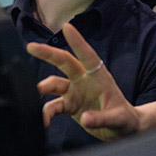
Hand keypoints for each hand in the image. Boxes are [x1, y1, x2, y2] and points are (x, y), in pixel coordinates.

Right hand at [26, 23, 139, 140]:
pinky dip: (45, 113)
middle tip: (31, 47)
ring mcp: (75, 92)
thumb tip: (85, 119)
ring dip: (42, 89)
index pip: (87, 55)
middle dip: (47, 53)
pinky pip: (52, 106)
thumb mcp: (118, 119)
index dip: (77, 42)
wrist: (121, 129)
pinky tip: (43, 122)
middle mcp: (84, 80)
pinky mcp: (69, 105)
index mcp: (99, 77)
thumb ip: (102, 119)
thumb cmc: (124, 118)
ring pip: (53, 84)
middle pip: (64, 62)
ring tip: (33, 97)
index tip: (67, 27)